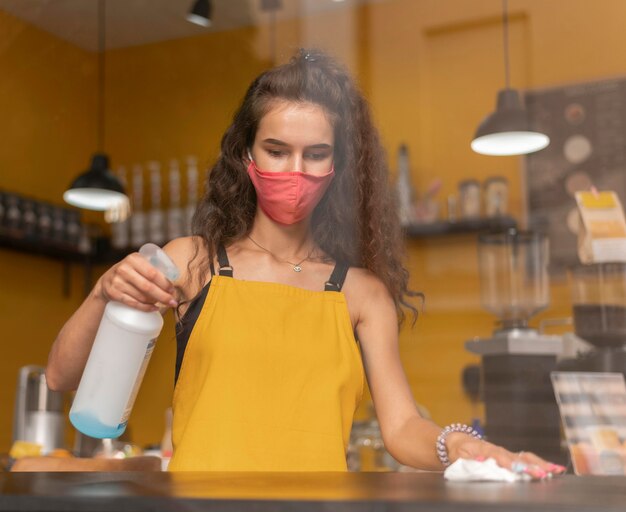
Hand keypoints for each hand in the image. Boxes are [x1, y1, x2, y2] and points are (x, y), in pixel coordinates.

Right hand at [95, 252, 178, 311]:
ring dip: (155, 301)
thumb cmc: (130, 273)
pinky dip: (145, 307)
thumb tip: (175, 277)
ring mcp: (117, 281)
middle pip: (148, 286)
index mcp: (134, 259)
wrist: (106, 281)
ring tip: (162, 302)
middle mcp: (124, 268)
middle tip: (172, 302)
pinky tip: (154, 308)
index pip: (153, 273)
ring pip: (141, 296)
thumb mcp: (139, 264)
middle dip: (163, 296)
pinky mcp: (113, 293)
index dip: (165, 283)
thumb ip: (154, 267)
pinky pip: (133, 303)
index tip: (173, 290)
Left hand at [446, 433, 565, 477]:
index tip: (519, 470)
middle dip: (531, 466)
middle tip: (544, 474)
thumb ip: (469, 462)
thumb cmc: (458, 451)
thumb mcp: (459, 457)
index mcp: (485, 450)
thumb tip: (481, 463)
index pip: (499, 457)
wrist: (456, 442)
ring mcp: (505, 453)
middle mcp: (499, 450)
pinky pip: (526, 459)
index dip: (509, 463)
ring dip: (540, 464)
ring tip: (556, 471)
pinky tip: (555, 469)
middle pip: (517, 458)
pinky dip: (540, 464)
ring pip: (525, 458)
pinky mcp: (509, 457)